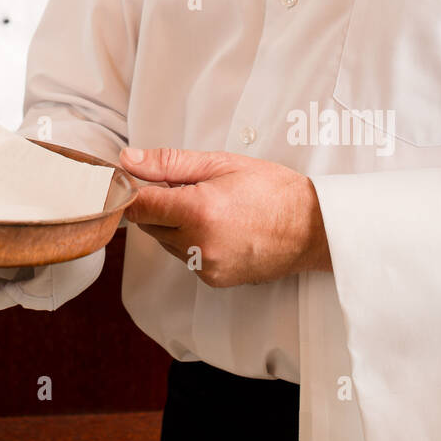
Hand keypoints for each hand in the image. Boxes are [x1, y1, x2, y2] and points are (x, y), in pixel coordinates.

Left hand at [120, 146, 331, 287]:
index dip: (132, 190)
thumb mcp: (219, 164)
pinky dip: (189, 241)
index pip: (138, 205)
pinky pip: (184, 257)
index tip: (135, 179)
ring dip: (173, 224)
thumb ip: (168, 163)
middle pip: (148, 225)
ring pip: (165, 242)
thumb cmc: (270, 189)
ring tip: (208, 206)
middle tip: (186, 187)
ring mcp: (205, 266)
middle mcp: (197, 244)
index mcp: (197, 210)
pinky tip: (217, 227)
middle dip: (157, 204)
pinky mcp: (213, 280)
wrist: (312, 227)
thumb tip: (128, 160)